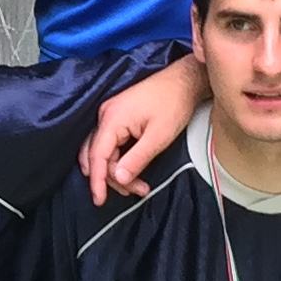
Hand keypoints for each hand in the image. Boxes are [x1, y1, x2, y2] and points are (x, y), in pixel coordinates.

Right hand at [82, 54, 205, 201]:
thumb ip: (136, 159)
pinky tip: (130, 169)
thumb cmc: (174, 104)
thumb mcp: (158, 137)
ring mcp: (109, 114)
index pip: (96, 156)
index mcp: (112, 119)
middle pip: (97, 155)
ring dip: (115, 170)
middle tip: (137, 191)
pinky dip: (117, 159)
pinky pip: (108, 143)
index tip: (99, 200)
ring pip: (101, 151)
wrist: (183, 80)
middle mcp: (105, 115)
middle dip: (112, 178)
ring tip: (138, 185)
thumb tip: (118, 179)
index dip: (97, 181)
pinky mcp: (117, 115)